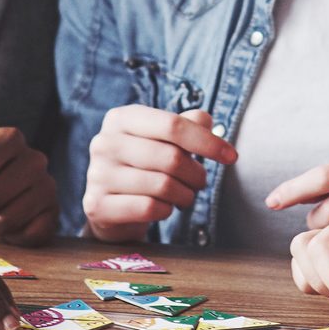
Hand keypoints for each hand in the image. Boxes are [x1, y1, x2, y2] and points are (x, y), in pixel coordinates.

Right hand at [82, 106, 233, 240]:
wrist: (110, 205)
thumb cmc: (143, 166)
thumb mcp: (163, 140)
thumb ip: (186, 126)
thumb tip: (206, 120)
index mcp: (121, 118)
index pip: (173, 125)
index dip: (208, 142)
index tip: (232, 156)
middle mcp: (104, 142)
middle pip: (171, 157)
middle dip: (197, 174)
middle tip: (200, 182)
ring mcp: (97, 174)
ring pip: (162, 185)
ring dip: (185, 195)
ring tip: (184, 196)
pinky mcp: (97, 205)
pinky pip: (149, 208)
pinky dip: (166, 210)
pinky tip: (164, 208)